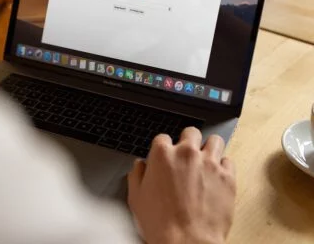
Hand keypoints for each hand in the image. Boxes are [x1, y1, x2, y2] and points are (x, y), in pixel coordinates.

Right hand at [128, 127, 235, 243]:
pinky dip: (224, 167)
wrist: (186, 243)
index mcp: (162, 154)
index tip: (166, 156)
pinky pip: (229, 161)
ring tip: (206, 160)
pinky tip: (217, 176)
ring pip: (214, 140)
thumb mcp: (136, 197)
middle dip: (188, 141)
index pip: (163, 137)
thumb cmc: (161, 223)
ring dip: (209, 148)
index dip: (164, 148)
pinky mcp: (227, 176)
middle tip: (187, 155)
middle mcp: (186, 153)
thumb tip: (140, 165)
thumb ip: (136, 174)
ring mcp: (209, 163)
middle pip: (191, 132)